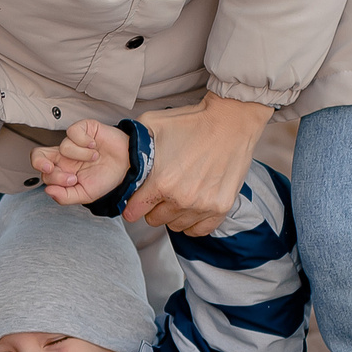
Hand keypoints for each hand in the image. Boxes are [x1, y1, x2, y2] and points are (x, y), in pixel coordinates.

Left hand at [30, 119, 132, 205]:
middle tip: (53, 168)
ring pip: (62, 146)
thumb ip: (65, 196)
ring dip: (81, 155)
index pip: (43, 172)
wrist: (128, 165)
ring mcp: (72, 142)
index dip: (52, 177)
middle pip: (37, 154)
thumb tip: (48, 191)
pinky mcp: (83, 129)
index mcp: (62, 171)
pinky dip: (85, 141)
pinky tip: (94, 146)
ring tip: (94, 157)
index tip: (71, 181)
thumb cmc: (106, 178)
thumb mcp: (85, 194)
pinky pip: (73, 132)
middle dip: (41, 163)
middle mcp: (64, 157)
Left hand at [129, 93, 274, 235]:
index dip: (132, 205)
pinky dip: (193, 222)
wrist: (230, 121)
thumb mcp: (151, 125)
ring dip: (173, 214)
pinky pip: (199, 230)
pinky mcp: (221, 207)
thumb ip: (132, 145)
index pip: (134, 211)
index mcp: (161, 182)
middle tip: (161, 192)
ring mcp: (203, 205)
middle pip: (154, 219)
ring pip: (176, 225)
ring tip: (178, 195)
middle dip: (153, 207)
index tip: (136, 200)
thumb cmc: (192, 122)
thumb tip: (121, 157)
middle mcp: (181, 199)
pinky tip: (192, 208)